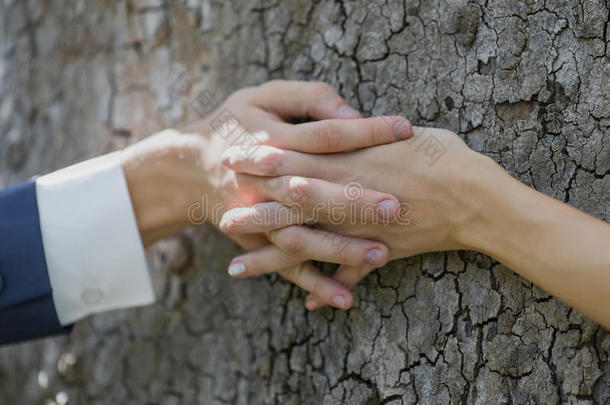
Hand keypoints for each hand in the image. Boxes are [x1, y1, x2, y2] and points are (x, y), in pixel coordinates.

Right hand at [121, 80, 414, 308]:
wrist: (190, 166)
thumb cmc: (236, 123)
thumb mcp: (264, 96)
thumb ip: (308, 98)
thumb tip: (351, 116)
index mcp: (272, 139)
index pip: (325, 135)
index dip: (364, 131)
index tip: (405, 129)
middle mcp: (266, 181)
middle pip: (314, 192)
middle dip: (354, 201)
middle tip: (396, 207)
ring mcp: (260, 215)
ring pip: (300, 236)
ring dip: (338, 249)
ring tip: (381, 254)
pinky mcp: (257, 241)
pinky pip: (285, 267)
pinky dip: (313, 283)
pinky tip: (345, 299)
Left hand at [219, 127, 499, 308]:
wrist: (478, 197)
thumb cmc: (444, 156)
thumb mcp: (400, 135)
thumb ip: (365, 136)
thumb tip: (344, 123)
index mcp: (352, 161)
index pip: (298, 157)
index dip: (265, 159)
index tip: (236, 158)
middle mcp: (349, 195)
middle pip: (290, 203)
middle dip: (255, 208)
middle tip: (222, 214)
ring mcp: (360, 228)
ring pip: (306, 244)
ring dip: (270, 257)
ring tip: (237, 267)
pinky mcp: (378, 252)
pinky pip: (347, 272)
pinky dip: (328, 287)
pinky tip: (307, 304)